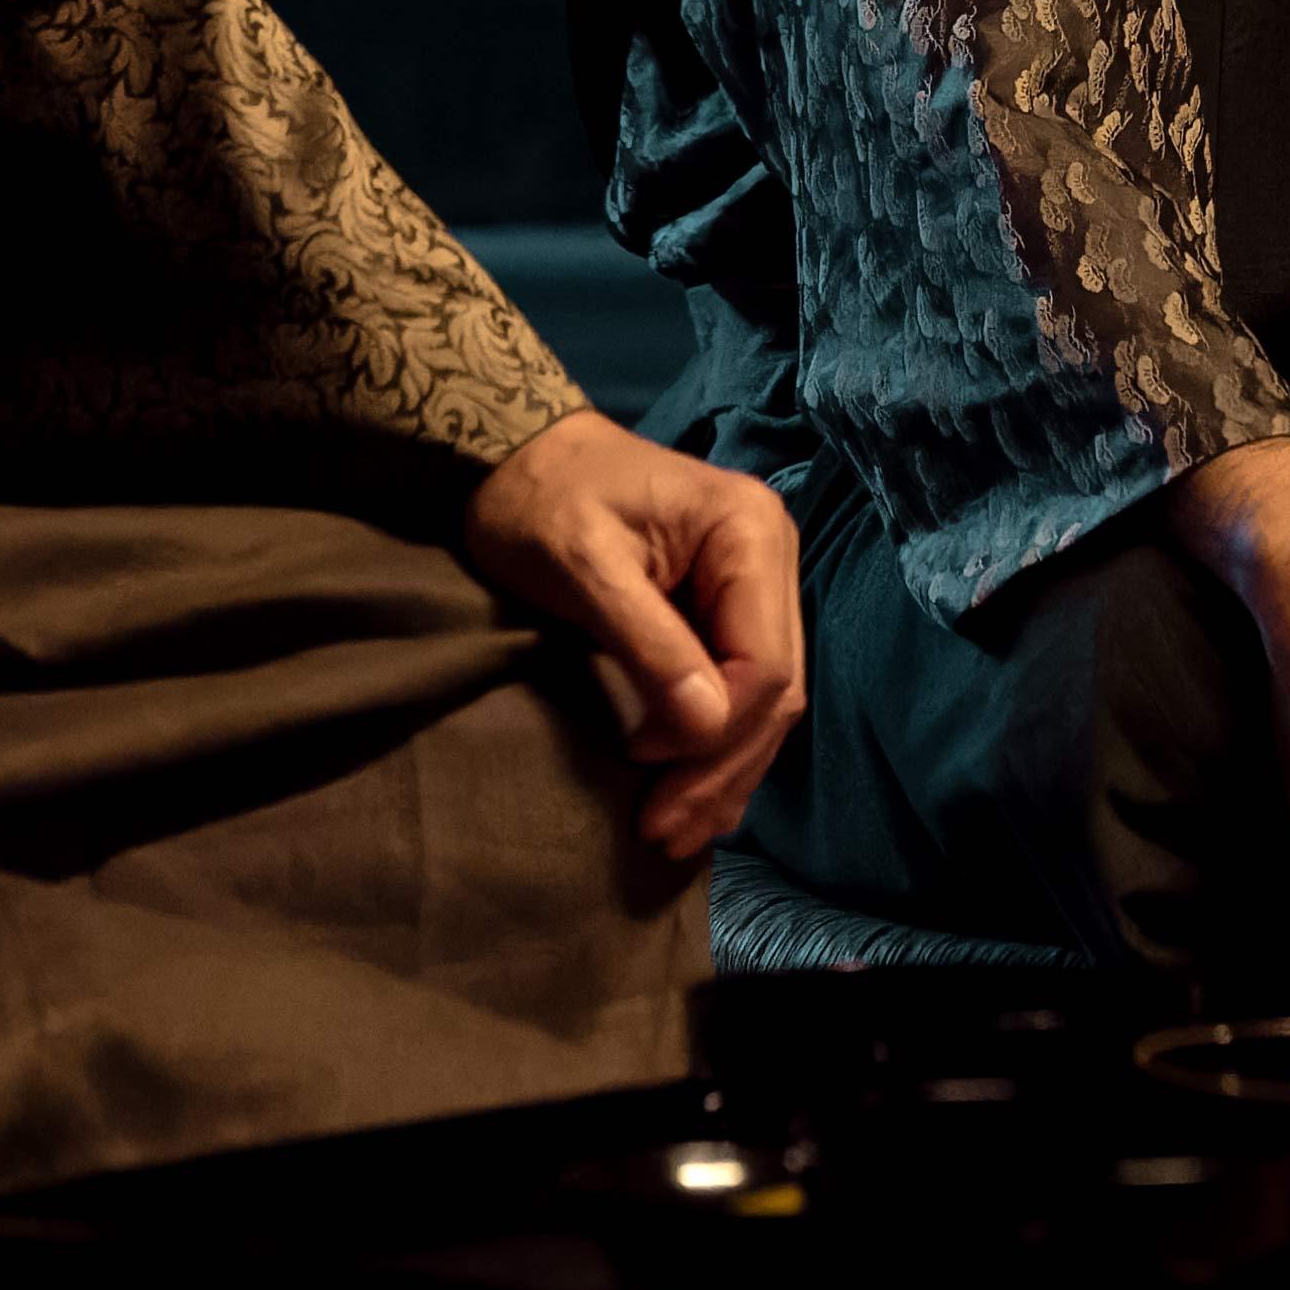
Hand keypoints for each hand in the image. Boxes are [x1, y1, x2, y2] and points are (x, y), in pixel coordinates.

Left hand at [460, 411, 805, 858]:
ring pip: (765, 703)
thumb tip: (708, 725)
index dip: (712, 731)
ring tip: (674, 832)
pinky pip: (740, 690)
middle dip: (721, 769)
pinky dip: (716, 747)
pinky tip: (692, 797)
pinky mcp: (729, 610)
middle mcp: (772, 557)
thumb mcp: (583, 567)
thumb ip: (650, 643)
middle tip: (662, 832)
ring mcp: (756, 585)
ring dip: (722, 772)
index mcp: (750, 533)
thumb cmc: (539, 501)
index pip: (764, 663)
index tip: (641, 761)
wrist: (515, 457)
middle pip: (775, 691)